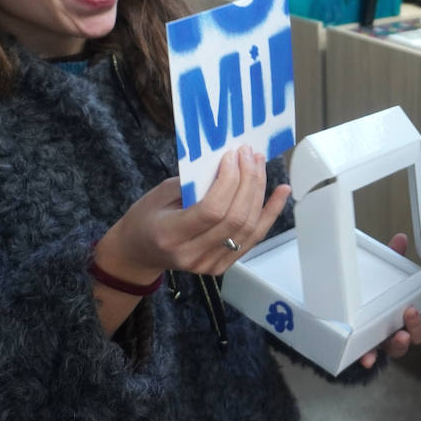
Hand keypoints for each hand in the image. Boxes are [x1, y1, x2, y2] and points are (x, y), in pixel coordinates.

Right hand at [96, 145, 290, 283]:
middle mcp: (191, 255)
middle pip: (235, 218)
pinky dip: (269, 213)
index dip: (229, 181)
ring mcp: (209, 265)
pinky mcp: (222, 266)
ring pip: (248, 228)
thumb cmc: (147, 217)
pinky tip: (281, 192)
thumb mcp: (160, 193)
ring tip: (260, 165)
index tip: (232, 155)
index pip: (212, 210)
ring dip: (259, 193)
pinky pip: (253, 238)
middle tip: (250, 154)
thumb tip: (230, 161)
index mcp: (170, 236)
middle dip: (248, 181)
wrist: (139, 251)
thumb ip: (194, 182)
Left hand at [357, 233, 420, 368]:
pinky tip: (364, 358)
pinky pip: (362, 358)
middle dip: (410, 332)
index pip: (414, 326)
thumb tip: (400, 239)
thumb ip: (392, 261)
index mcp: (398, 320)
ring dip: (389, 348)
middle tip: (406, 318)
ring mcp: (373, 346)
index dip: (416, 322)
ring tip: (389, 342)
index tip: (411, 310)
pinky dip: (366, 359)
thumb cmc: (369, 298)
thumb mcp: (380, 280)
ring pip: (386, 353)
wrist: (339, 319)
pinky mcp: (357, 352)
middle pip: (405, 342)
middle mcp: (388, 336)